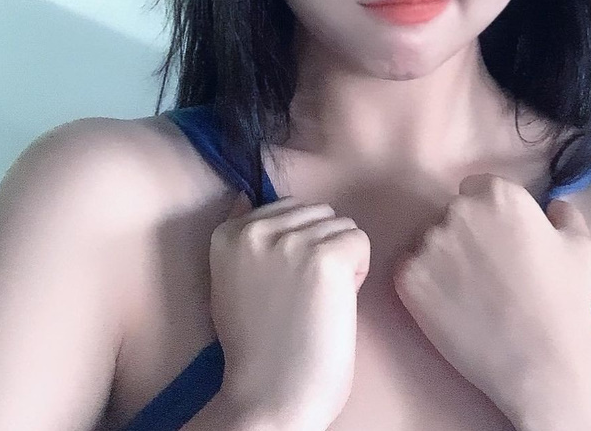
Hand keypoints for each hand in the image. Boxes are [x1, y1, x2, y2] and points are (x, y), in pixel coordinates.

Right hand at [209, 192, 370, 430]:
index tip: (285, 283)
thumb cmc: (255, 348)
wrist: (269, 397)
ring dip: (341, 259)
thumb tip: (246, 193)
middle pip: (317, 211)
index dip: (297, 244)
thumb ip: (243, 239)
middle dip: (320, 245)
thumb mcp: (230, 280)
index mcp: (229, 233)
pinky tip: (338, 303)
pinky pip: (360, 242)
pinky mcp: (326, 258)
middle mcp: (258, 228)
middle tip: (306, 293)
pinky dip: (359, 271)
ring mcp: (292, 241)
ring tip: (320, 300)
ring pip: (342, 225)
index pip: (287, 207)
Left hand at [391, 174, 590, 407]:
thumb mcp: (581, 247)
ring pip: (428, 242)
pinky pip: (409, 270)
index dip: (485, 214)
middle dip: (463, 235)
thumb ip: (564, 214)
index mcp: (498, 194)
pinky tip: (448, 307)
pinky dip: (424, 285)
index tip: (494, 240)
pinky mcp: (408, 275)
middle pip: (450, 214)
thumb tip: (553, 205)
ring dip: (441, 260)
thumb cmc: (565, 301)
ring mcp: (429, 242)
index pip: (475, 188)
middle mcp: (459, 210)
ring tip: (468, 294)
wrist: (540, 360)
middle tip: (484, 271)